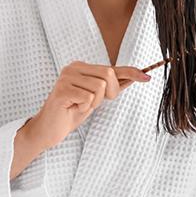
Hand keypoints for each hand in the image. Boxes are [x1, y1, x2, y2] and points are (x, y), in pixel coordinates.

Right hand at [28, 62, 150, 149]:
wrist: (48, 129)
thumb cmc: (71, 113)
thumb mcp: (95, 98)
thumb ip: (111, 87)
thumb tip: (134, 77)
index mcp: (81, 67)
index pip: (112, 68)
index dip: (131, 72)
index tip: (148, 76)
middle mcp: (73, 67)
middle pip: (108, 74)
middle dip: (108, 92)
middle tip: (93, 103)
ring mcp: (66, 77)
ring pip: (99, 87)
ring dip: (94, 102)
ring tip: (79, 106)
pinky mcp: (62, 90)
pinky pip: (88, 98)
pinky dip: (84, 107)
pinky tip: (73, 108)